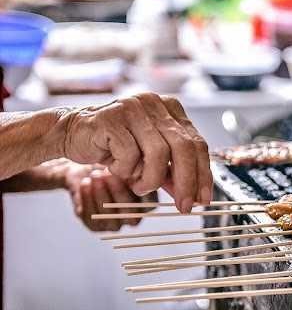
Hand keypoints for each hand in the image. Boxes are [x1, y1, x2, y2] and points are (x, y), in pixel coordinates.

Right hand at [56, 93, 211, 211]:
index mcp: (169, 109)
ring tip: (138, 185)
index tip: (203, 199)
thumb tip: (194, 196)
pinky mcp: (113, 118)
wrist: (70, 134)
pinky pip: (130, 155)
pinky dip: (125, 171)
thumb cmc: (113, 146)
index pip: (197, 144)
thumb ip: (172, 172)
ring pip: (159, 153)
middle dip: (186, 182)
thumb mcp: (149, 160)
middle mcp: (154, 103)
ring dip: (150, 179)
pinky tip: (115, 168)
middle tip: (184, 206)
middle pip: (184, 147)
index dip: (203, 174)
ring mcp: (134, 108)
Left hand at [64, 164, 157, 231]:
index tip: (129, 171)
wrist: (85, 170)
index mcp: (148, 204)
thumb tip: (142, 170)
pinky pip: (92, 216)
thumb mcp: (128, 163)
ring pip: (109, 215)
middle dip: (118, 190)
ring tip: (95, 175)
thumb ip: (139, 169)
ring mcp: (115, 224)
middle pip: (129, 210)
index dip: (139, 188)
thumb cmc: (111, 164)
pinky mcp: (96, 226)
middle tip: (108, 173)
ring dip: (101, 193)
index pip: (150, 203)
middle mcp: (134, 217)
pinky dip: (87, 198)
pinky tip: (85, 183)